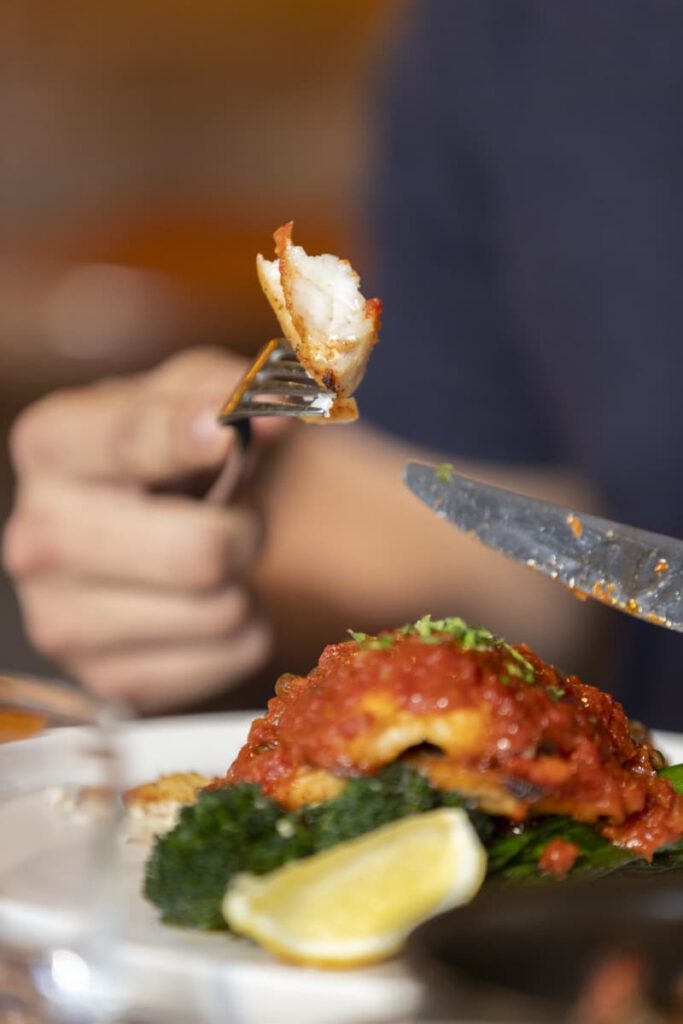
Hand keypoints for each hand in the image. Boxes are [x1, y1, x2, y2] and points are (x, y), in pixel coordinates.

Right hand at [3, 348, 279, 712]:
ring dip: (245, 579)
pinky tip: (207, 603)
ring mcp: (62, 622)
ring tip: (214, 556)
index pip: (128, 441)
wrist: (151, 529)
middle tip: (237, 514)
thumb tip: (278, 414)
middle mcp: (35, 538)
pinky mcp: (110, 682)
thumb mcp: (196, 397)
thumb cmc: (174, 458)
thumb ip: (235, 391)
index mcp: (50, 446)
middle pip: (198, 551)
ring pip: (222, 609)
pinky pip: (234, 655)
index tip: (226, 433)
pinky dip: (245, 630)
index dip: (187, 437)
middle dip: (244, 529)